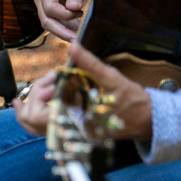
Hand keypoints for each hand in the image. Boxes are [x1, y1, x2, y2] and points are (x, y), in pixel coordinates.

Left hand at [13, 44, 152, 139]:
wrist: (148, 119)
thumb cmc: (131, 99)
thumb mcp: (111, 77)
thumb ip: (89, 63)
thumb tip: (73, 46)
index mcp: (77, 120)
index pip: (38, 116)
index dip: (38, 95)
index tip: (49, 80)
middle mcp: (71, 131)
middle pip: (31, 122)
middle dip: (32, 99)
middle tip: (44, 83)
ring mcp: (72, 135)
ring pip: (36, 126)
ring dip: (33, 106)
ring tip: (41, 88)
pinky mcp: (74, 133)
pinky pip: (47, 127)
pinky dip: (42, 112)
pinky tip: (48, 96)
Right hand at [35, 0, 92, 40]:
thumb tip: (74, 8)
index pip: (50, 8)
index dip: (65, 15)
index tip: (80, 12)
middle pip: (46, 20)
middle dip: (61, 31)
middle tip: (76, 39)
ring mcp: (44, 4)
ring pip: (49, 24)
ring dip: (63, 32)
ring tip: (78, 37)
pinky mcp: (50, 10)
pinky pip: (55, 22)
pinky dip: (65, 28)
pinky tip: (76, 31)